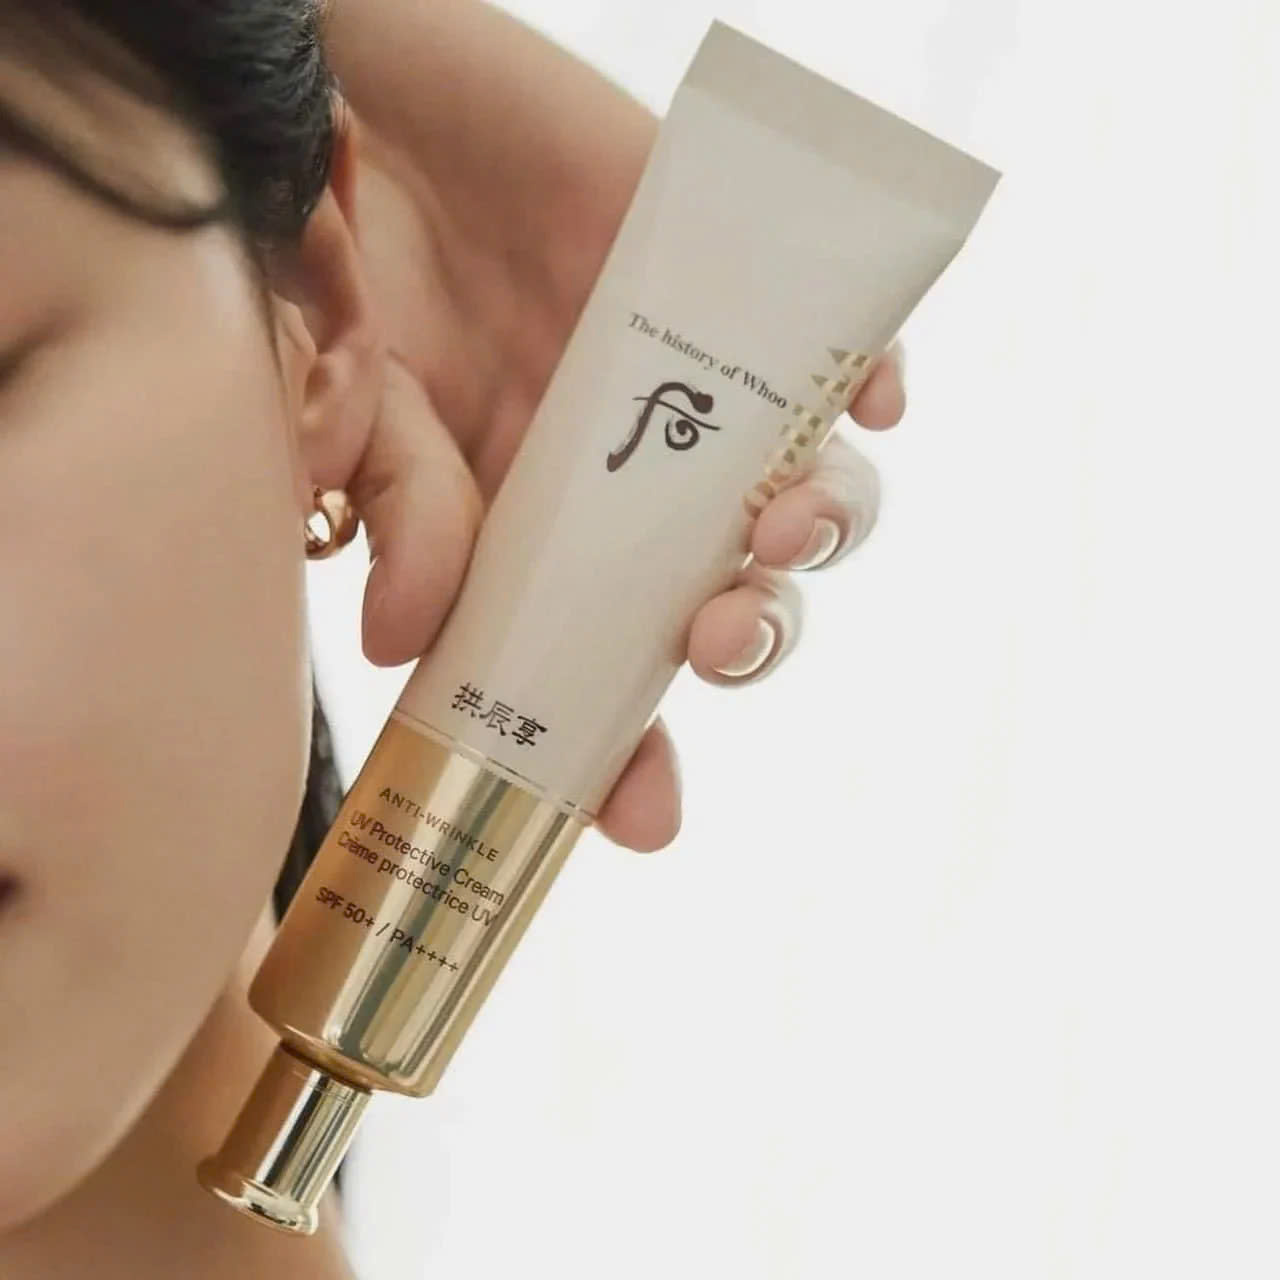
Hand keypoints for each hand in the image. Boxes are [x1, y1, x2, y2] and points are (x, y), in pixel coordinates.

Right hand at [325, 1, 907, 851]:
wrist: (375, 100)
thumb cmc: (352, 259)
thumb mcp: (357, 396)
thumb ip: (399, 509)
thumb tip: (402, 637)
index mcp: (542, 539)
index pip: (601, 673)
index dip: (625, 757)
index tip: (639, 821)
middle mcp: (633, 486)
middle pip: (727, 597)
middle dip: (744, 642)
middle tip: (710, 643)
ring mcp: (693, 394)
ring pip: (801, 497)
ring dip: (816, 532)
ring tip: (778, 524)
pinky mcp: (738, 290)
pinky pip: (842, 358)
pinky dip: (870, 388)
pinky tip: (871, 403)